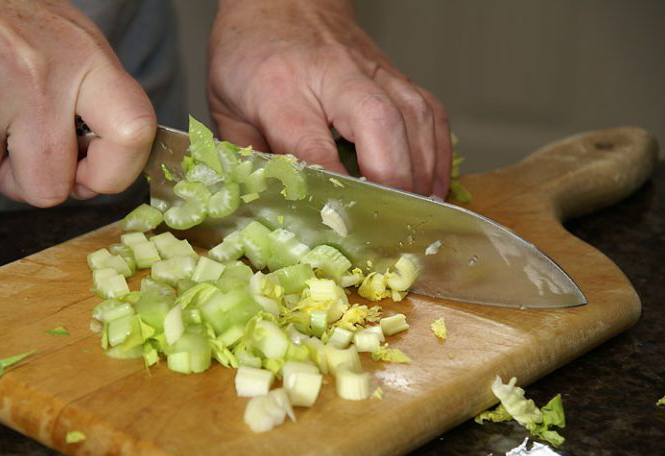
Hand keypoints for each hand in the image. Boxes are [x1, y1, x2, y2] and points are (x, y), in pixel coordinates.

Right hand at [0, 0, 155, 205]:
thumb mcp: (63, 40)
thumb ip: (89, 100)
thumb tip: (98, 168)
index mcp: (84, 57)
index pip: (132, 133)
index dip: (115, 173)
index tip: (90, 175)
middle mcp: (39, 75)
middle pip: (50, 187)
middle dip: (27, 181)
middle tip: (13, 148)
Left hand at [208, 0, 451, 197]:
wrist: (282, 0)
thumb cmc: (250, 54)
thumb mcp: (226, 107)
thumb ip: (246, 156)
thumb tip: (272, 203)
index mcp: (281, 87)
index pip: (312, 142)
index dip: (331, 186)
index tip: (342, 221)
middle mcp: (334, 75)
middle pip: (378, 124)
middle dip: (391, 181)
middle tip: (390, 224)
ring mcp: (372, 71)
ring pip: (413, 117)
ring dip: (421, 172)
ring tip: (417, 213)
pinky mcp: (396, 74)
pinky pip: (431, 113)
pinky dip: (438, 153)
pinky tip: (432, 184)